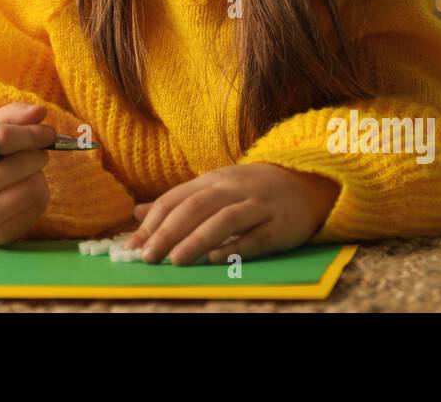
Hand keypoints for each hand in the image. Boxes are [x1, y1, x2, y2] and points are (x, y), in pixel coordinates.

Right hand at [0, 102, 57, 244]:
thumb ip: (12, 116)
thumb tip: (39, 112)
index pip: (0, 138)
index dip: (29, 132)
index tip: (45, 131)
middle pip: (20, 164)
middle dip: (37, 153)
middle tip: (38, 152)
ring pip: (32, 187)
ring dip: (39, 174)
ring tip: (28, 172)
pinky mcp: (1, 234)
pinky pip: (37, 206)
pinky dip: (41, 193)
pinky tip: (26, 189)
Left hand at [125, 163, 339, 265]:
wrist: (306, 181)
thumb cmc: (251, 189)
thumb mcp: (213, 187)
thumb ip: (178, 201)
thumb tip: (138, 212)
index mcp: (213, 180)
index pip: (177, 198)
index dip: (153, 222)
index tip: (134, 245)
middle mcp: (233, 189)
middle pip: (196, 207)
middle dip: (169, 232)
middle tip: (148, 256)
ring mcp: (258, 205)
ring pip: (224, 220)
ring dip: (197, 239)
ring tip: (175, 259)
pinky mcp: (281, 225)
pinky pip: (257, 237)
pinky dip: (236, 248)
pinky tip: (216, 259)